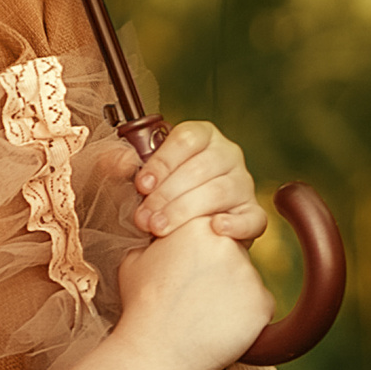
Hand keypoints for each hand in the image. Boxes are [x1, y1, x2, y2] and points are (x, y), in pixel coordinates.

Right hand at [114, 213, 273, 369]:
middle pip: (232, 255)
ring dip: (231, 296)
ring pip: (245, 282)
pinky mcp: (262, 303)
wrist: (154, 351)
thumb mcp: (136, 260)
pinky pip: (257, 307)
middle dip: (218, 274)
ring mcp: (248, 273)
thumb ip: (158, 243)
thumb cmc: (141, 307)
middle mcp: (228, 243)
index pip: (211, 234)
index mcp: (197, 226)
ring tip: (203, 317)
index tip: (187, 279)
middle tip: (195, 299)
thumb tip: (164, 241)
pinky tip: (219, 330)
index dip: (199, 259)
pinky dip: (243, 319)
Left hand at [120, 120, 269, 244]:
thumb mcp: (137, 178)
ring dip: (185, 211)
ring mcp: (243, 184)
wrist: (182, 232)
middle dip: (167, 194)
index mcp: (202, 137)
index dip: (162, 161)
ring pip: (220, 191)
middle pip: (201, 167)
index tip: (141, 185)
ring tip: (159, 229)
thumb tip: (118, 160)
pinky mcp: (252, 214)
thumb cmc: (160, 196)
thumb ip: (120, 164)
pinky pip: (251, 218)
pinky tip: (214, 229)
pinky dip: (235, 224)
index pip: (187, 138)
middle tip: (143, 217)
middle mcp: (227, 155)